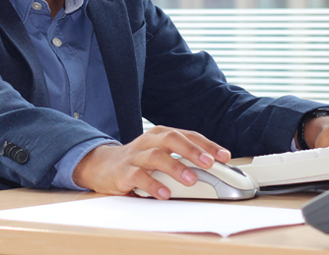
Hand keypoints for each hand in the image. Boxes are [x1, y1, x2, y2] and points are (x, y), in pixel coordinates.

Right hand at [72, 126, 230, 199]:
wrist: (103, 166)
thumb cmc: (140, 160)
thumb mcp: (162, 154)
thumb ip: (184, 158)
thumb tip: (214, 168)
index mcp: (162, 134)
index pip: (189, 135)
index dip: (208, 145)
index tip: (225, 156)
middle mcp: (150, 141)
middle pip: (173, 140)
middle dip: (193, 151)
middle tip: (209, 163)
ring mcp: (136, 155)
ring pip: (157, 156)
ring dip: (176, 167)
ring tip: (191, 180)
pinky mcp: (123, 172)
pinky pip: (139, 176)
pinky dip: (153, 185)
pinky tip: (165, 194)